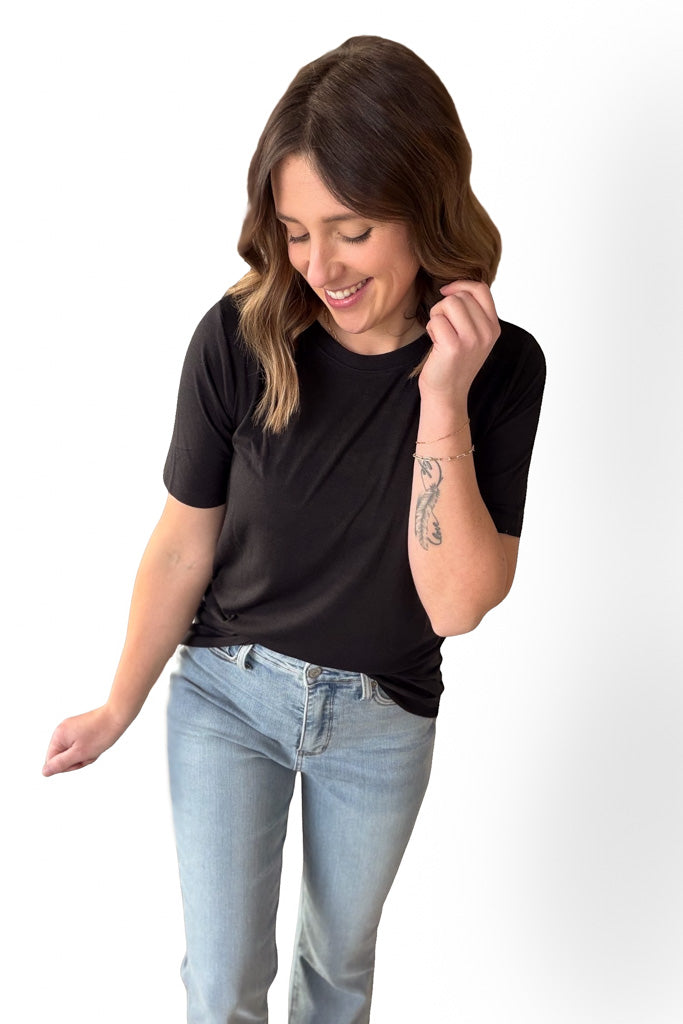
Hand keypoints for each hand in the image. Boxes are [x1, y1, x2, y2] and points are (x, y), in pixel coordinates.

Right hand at [42, 705, 127, 776]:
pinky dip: (88, 748)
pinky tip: (96, 745)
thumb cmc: (100, 734)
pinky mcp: (79, 728)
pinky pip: (79, 745)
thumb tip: (44, 772)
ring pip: (72, 752)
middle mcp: (62, 730)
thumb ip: (60, 764)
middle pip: (62, 757)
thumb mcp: (79, 754)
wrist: (117, 716)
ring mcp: (71, 728)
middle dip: (77, 760)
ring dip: (84, 755)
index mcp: (58, 735)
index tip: (80, 759)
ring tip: (95, 748)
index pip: (51, 761)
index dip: (66, 766)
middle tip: (90, 753)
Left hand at [420, 281, 500, 405]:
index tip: (446, 292)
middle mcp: (487, 333)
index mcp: (494, 327)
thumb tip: (456, 287)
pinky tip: (435, 344)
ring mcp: (472, 340)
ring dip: (437, 316)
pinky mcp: (454, 346)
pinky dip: (431, 329)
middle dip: (444, 307)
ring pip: (448, 304)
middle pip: (460, 296)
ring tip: (440, 334)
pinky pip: (436, 320)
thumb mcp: (472, 336)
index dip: (460, 284)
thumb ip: (472, 313)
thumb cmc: (454, 362)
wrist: (447, 393)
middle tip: (443, 327)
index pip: (481, 289)